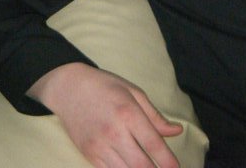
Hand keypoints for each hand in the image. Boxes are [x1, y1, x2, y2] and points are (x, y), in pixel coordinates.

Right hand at [28, 63, 182, 166]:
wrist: (69, 89)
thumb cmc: (105, 86)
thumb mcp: (134, 92)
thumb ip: (155, 116)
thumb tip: (177, 130)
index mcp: (129, 113)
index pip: (153, 143)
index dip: (167, 160)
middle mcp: (114, 132)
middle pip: (140, 164)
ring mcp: (99, 146)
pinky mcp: (89, 155)